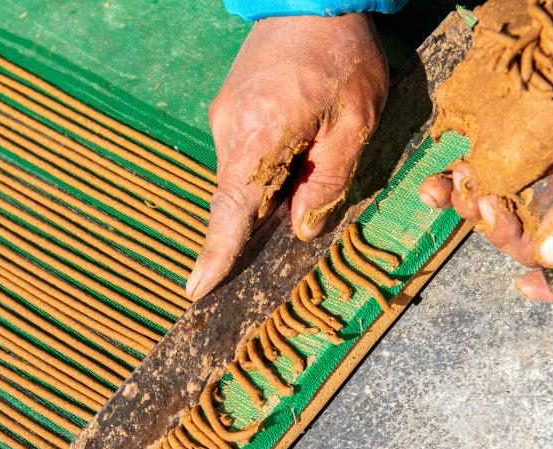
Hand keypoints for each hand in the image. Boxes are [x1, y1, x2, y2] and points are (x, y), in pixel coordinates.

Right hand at [186, 13, 387, 299]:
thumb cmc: (341, 56)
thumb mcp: (355, 120)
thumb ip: (328, 179)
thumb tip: (301, 228)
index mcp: (261, 134)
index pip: (232, 210)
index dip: (217, 254)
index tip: (197, 289)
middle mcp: (229, 129)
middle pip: (239, 198)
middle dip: (264, 217)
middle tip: (299, 209)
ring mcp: (224, 118)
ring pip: (243, 177)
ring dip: (273, 185)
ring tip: (313, 152)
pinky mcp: (228, 109)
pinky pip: (243, 155)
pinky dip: (266, 166)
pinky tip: (297, 145)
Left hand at [419, 0, 552, 302]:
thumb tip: (550, 259)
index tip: (524, 286)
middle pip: (530, 245)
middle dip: (503, 233)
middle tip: (487, 207)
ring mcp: (536, 182)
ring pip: (497, 217)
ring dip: (472, 209)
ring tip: (464, 187)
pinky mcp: (508, 155)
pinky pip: (475, 181)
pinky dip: (449, 187)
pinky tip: (433, 186)